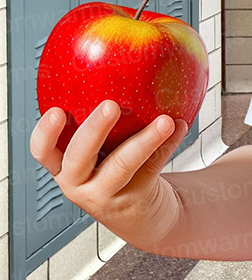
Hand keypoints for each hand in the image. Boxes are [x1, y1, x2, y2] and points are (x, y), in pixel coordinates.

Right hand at [29, 101, 188, 251]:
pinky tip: (180, 126)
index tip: (56, 110)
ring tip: (165, 121)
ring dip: (146, 139)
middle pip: (79, 157)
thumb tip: (118, 64)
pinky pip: (153, 166)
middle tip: (111, 106)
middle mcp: (79, 184)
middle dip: (93, 130)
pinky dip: (168, 144)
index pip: (43, 151)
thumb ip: (103, 123)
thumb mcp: (101, 153)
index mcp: (64, 167)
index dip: (45, 133)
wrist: (143, 215)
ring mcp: (106, 194)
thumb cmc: (119, 171)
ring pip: (123, 164)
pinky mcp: (134, 199)